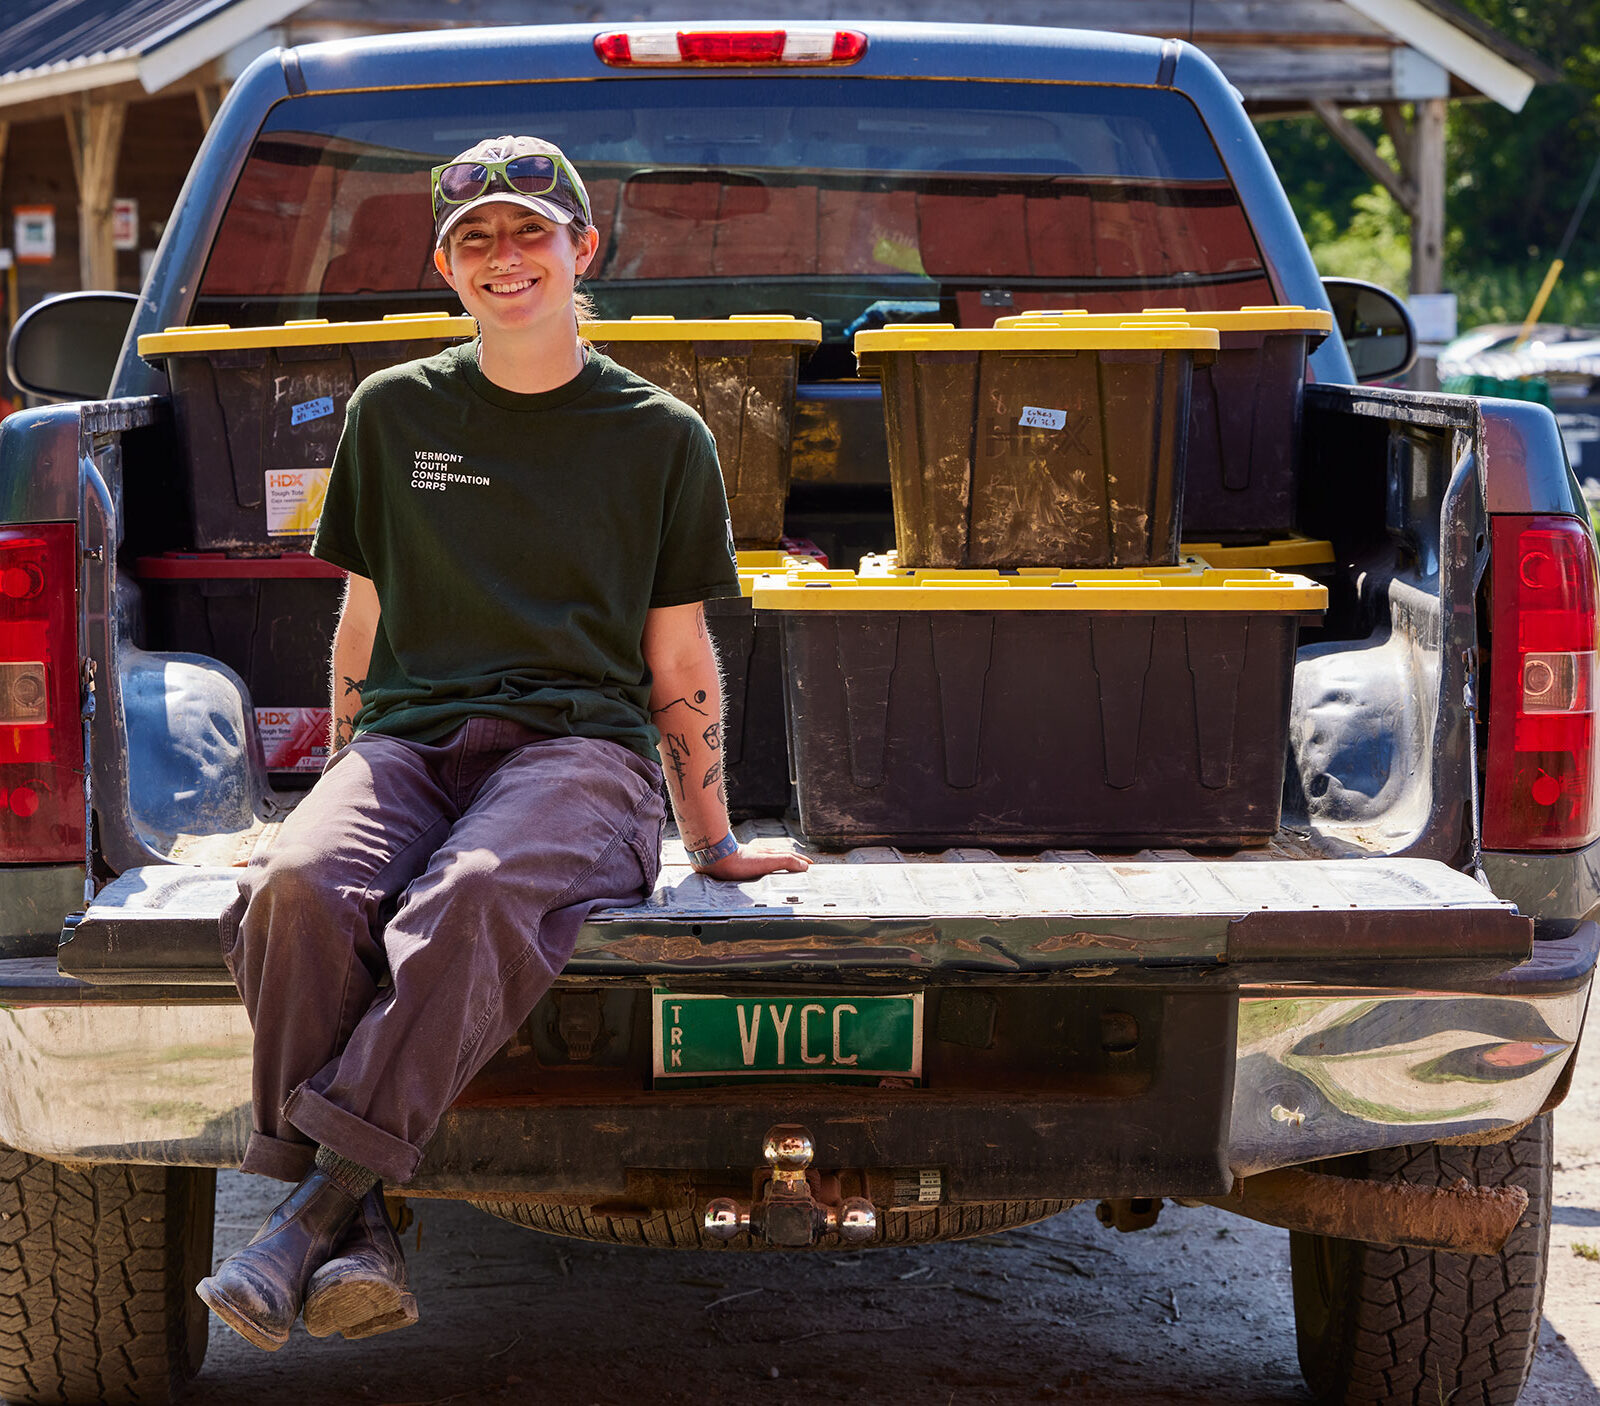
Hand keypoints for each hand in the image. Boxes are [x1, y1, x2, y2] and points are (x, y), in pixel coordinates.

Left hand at [696, 839, 812, 880]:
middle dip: (792, 861)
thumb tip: (804, 866)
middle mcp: (760, 854)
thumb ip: (786, 862)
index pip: (790, 856)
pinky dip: (764, 867)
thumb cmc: (739, 861)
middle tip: (801, 866)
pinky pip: (757, 865)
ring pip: (768, 860)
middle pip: (780, 856)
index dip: (801, 861)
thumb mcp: (767, 862)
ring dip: (778, 863)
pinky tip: (758, 872)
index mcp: (769, 854)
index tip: (810, 865)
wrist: (715, 858)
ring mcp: (750, 857)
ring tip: (783, 869)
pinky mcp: (739, 863)